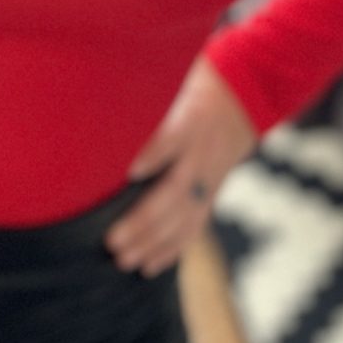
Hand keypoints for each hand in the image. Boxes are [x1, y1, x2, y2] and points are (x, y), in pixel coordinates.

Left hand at [105, 55, 258, 275]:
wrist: (247, 96)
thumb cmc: (196, 84)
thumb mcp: (176, 76)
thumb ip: (145, 91)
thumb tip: (95, 87)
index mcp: (192, 119)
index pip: (172, 137)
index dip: (152, 155)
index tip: (129, 171)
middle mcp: (203, 153)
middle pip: (175, 192)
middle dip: (145, 220)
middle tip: (112, 240)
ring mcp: (211, 177)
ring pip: (185, 217)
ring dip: (154, 242)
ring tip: (123, 259)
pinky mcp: (213, 192)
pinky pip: (195, 226)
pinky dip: (172, 249)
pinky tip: (149, 266)